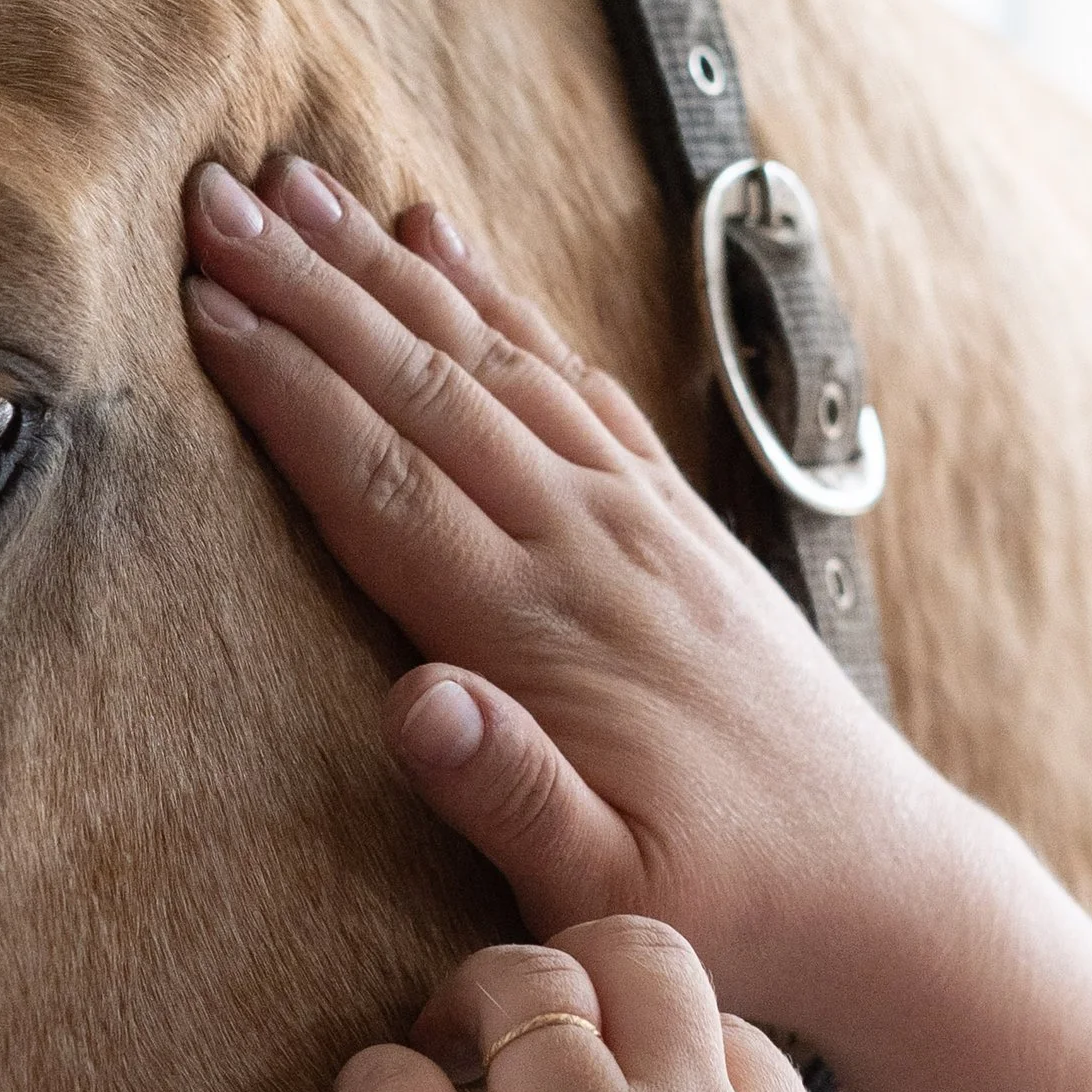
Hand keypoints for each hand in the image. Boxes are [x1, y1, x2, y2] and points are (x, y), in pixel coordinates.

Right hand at [183, 154, 913, 1037]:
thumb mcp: (615, 901)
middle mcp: (592, 548)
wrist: (887, 883)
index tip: (204, 306)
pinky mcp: (673, 518)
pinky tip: (445, 239)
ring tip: (297, 184)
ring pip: (493, 359)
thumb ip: (512, 797)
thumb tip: (408, 701)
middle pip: (426, 388)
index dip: (290, 390)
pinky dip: (499, 301)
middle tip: (211, 198)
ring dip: (387, 267)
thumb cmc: (736, 908)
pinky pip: (571, 379)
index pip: (387, 484)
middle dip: (312, 288)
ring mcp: (639, 519)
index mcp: (548, 635)